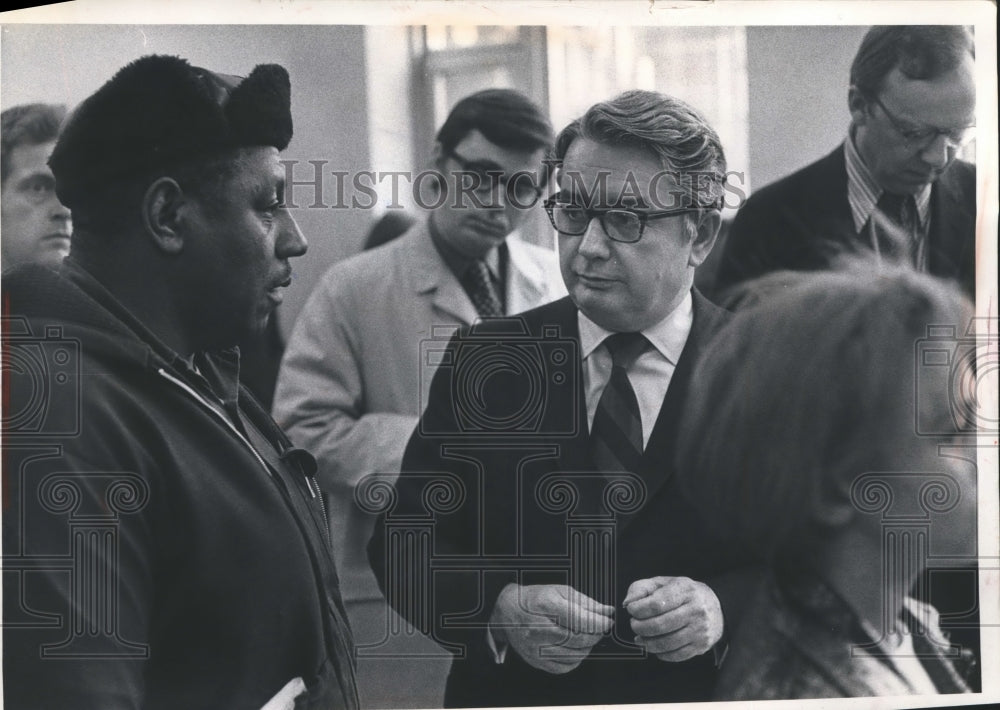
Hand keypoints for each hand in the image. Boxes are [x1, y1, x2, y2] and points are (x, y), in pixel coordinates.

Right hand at [490, 584, 613, 673]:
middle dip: (595, 635)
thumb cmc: (534, 599)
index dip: (598, 622)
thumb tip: (607, 611)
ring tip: (588, 636)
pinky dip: (576, 659)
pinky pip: (563, 667)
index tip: (607, 621)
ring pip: (572, 655)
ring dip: (587, 647)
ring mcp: (534, 647)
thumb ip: (585, 603)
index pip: (578, 619)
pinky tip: (576, 648)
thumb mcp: (559, 592)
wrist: (507, 611)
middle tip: (600, 628)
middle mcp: (537, 628)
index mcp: (544, 605)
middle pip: (576, 638)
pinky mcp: (535, 661)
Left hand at [623, 576, 722, 661]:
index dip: (638, 609)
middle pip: (659, 625)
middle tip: (634, 625)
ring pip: (666, 643)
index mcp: (685, 590)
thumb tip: (628, 603)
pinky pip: (676, 655)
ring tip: (641, 638)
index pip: (656, 604)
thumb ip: (641, 588)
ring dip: (647, 643)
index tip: (632, 610)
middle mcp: (695, 610)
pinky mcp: (701, 646)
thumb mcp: (663, 583)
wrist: (716, 606)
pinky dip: (660, 653)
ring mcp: (700, 630)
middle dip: (640, 627)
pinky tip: (654, 646)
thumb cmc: (684, 594)